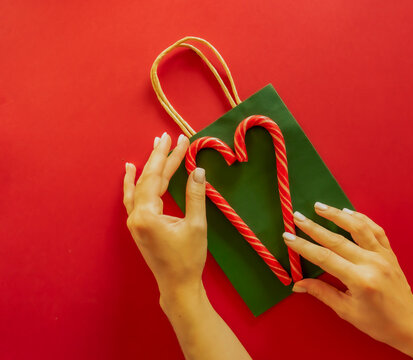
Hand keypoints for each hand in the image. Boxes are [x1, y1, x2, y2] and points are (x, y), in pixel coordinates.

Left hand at [123, 132, 207, 301]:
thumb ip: (195, 195)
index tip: (182, 141)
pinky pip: (132, 198)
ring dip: (148, 166)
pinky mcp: (138, 225)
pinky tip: (130, 169)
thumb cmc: (189, 258)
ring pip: (139, 186)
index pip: (158, 178)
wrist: (178, 285)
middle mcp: (135, 215)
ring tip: (155, 146)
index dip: (171, 158)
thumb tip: (198, 170)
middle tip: (168, 136)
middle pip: (147, 178)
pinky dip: (132, 182)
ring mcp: (134, 221)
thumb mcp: (196, 226)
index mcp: (147, 215)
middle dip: (159, 157)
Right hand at [283, 203, 412, 350]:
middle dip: (314, 227)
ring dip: (337, 215)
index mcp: (359, 280)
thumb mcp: (346, 311)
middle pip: (337, 239)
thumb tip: (297, 284)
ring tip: (319, 206)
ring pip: (358, 228)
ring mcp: (382, 255)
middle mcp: (371, 263)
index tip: (288, 236)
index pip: (325, 258)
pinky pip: (375, 230)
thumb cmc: (377, 322)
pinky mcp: (389, 252)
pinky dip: (361, 218)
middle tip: (297, 216)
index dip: (304, 246)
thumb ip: (322, 293)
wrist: (409, 322)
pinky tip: (347, 212)